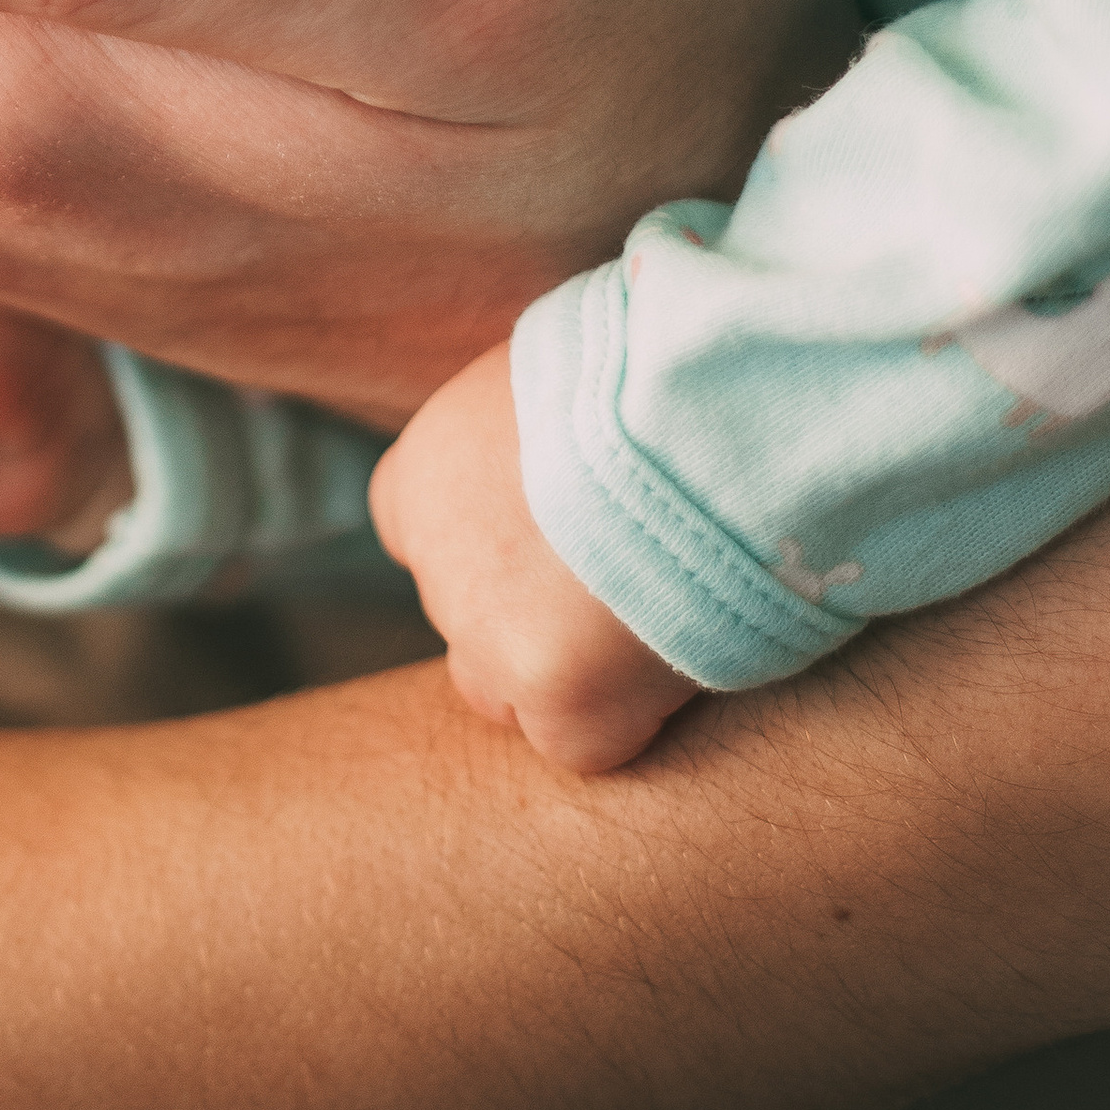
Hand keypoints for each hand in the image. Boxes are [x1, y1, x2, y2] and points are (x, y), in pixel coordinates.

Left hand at [370, 345, 700, 771]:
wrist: (691, 411)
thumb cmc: (652, 366)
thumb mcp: (563, 365)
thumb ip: (538, 420)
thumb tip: (574, 426)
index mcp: (424, 469)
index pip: (417, 530)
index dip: (492, 539)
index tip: (561, 528)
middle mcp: (433, 558)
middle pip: (465, 617)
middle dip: (529, 610)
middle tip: (626, 574)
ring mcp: (484, 634)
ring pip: (505, 692)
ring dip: (565, 674)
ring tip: (658, 619)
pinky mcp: (555, 695)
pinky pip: (584, 743)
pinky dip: (630, 720)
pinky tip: (682, 658)